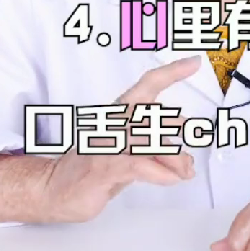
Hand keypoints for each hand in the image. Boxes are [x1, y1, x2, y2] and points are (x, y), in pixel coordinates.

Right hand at [39, 56, 200, 222]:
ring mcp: (108, 144)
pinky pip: (140, 165)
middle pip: (152, 113)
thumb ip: (155, 143)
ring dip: (175, 157)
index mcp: (119, 112)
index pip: (147, 85)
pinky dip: (162, 173)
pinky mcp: (104, 167)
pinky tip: (171, 178)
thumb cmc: (93, 164)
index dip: (171, 72)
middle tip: (196, 136)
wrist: (53, 187)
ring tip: (186, 169)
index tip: (193, 63)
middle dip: (179, 125)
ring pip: (150, 140)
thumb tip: (185, 144)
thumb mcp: (128, 149)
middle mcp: (113, 122)